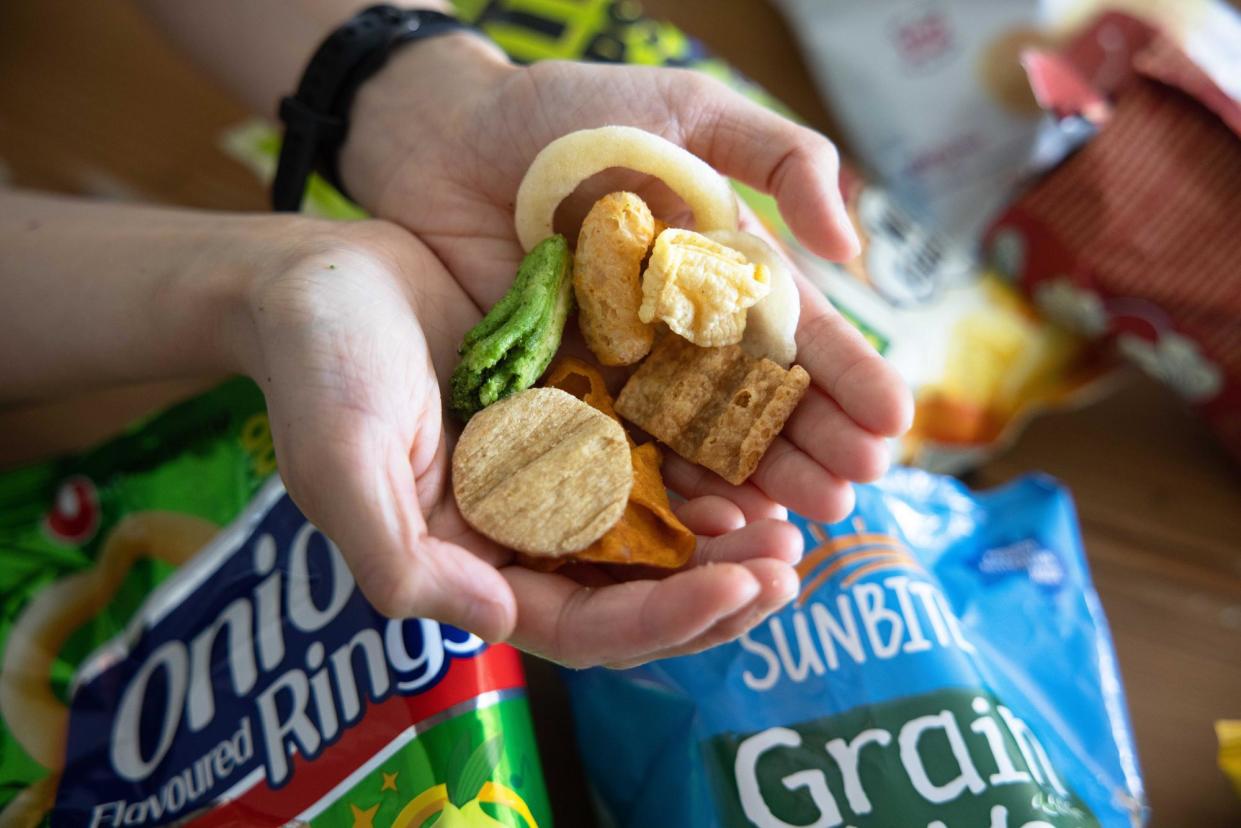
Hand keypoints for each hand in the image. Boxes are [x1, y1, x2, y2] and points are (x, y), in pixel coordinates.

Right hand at [240, 218, 803, 666]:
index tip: (738, 590)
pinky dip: (707, 461)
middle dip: (717, 590)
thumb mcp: (341, 464)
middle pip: (639, 592)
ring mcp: (559, 473)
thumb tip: (498, 627)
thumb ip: (403, 561)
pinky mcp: (581, 412)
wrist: (321, 276)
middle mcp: (526, 533)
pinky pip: (658, 451)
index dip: (664, 621)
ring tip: (793, 518)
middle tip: (787, 565)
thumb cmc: (316, 368)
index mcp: (474, 566)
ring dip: (728, 534)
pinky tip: (755, 450)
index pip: (583, 627)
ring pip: (661, 531)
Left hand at [342, 35, 913, 524]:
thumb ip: (777, 157)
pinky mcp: (563, 393)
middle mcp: (682, 332)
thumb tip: (852, 243)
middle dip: (812, 445)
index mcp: (722, 271)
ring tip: (801, 518)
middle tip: (856, 488)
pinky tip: (709, 515)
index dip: (845, 377)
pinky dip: (665, 484)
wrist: (450, 137)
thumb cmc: (568, 113)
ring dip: (755, 479)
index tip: (894, 422)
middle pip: (758, 398)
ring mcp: (624, 370)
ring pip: (701, 436)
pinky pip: (621, 448)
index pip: (797, 333)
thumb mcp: (685, 111)